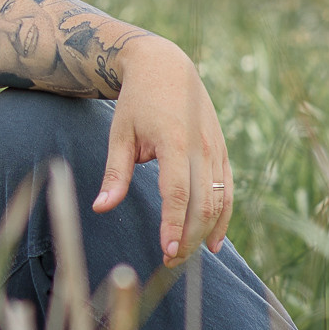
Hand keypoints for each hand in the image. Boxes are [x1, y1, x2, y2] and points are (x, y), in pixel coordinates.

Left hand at [93, 36, 230, 261]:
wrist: (166, 66)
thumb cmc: (137, 101)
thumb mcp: (120, 133)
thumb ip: (115, 173)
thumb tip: (101, 208)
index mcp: (174, 142)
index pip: (177, 193)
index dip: (174, 225)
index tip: (166, 252)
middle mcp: (201, 147)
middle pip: (202, 203)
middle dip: (189, 237)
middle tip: (172, 263)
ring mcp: (217, 149)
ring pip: (220, 200)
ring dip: (206, 232)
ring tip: (188, 256)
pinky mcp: (223, 151)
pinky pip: (228, 190)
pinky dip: (223, 217)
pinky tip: (213, 240)